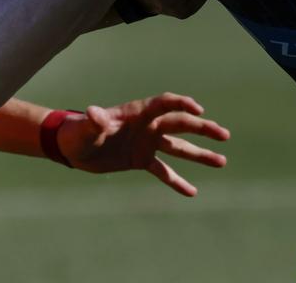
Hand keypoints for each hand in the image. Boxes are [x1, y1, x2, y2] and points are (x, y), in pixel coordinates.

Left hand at [57, 92, 228, 195]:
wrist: (71, 147)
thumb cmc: (77, 132)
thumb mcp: (85, 128)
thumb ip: (93, 121)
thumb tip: (95, 114)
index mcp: (137, 113)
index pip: (165, 104)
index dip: (182, 105)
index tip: (199, 111)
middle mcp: (146, 126)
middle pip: (180, 124)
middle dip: (203, 129)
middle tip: (224, 136)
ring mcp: (146, 143)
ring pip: (179, 147)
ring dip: (200, 154)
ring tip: (222, 162)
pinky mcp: (141, 160)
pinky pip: (164, 171)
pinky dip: (177, 180)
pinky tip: (192, 192)